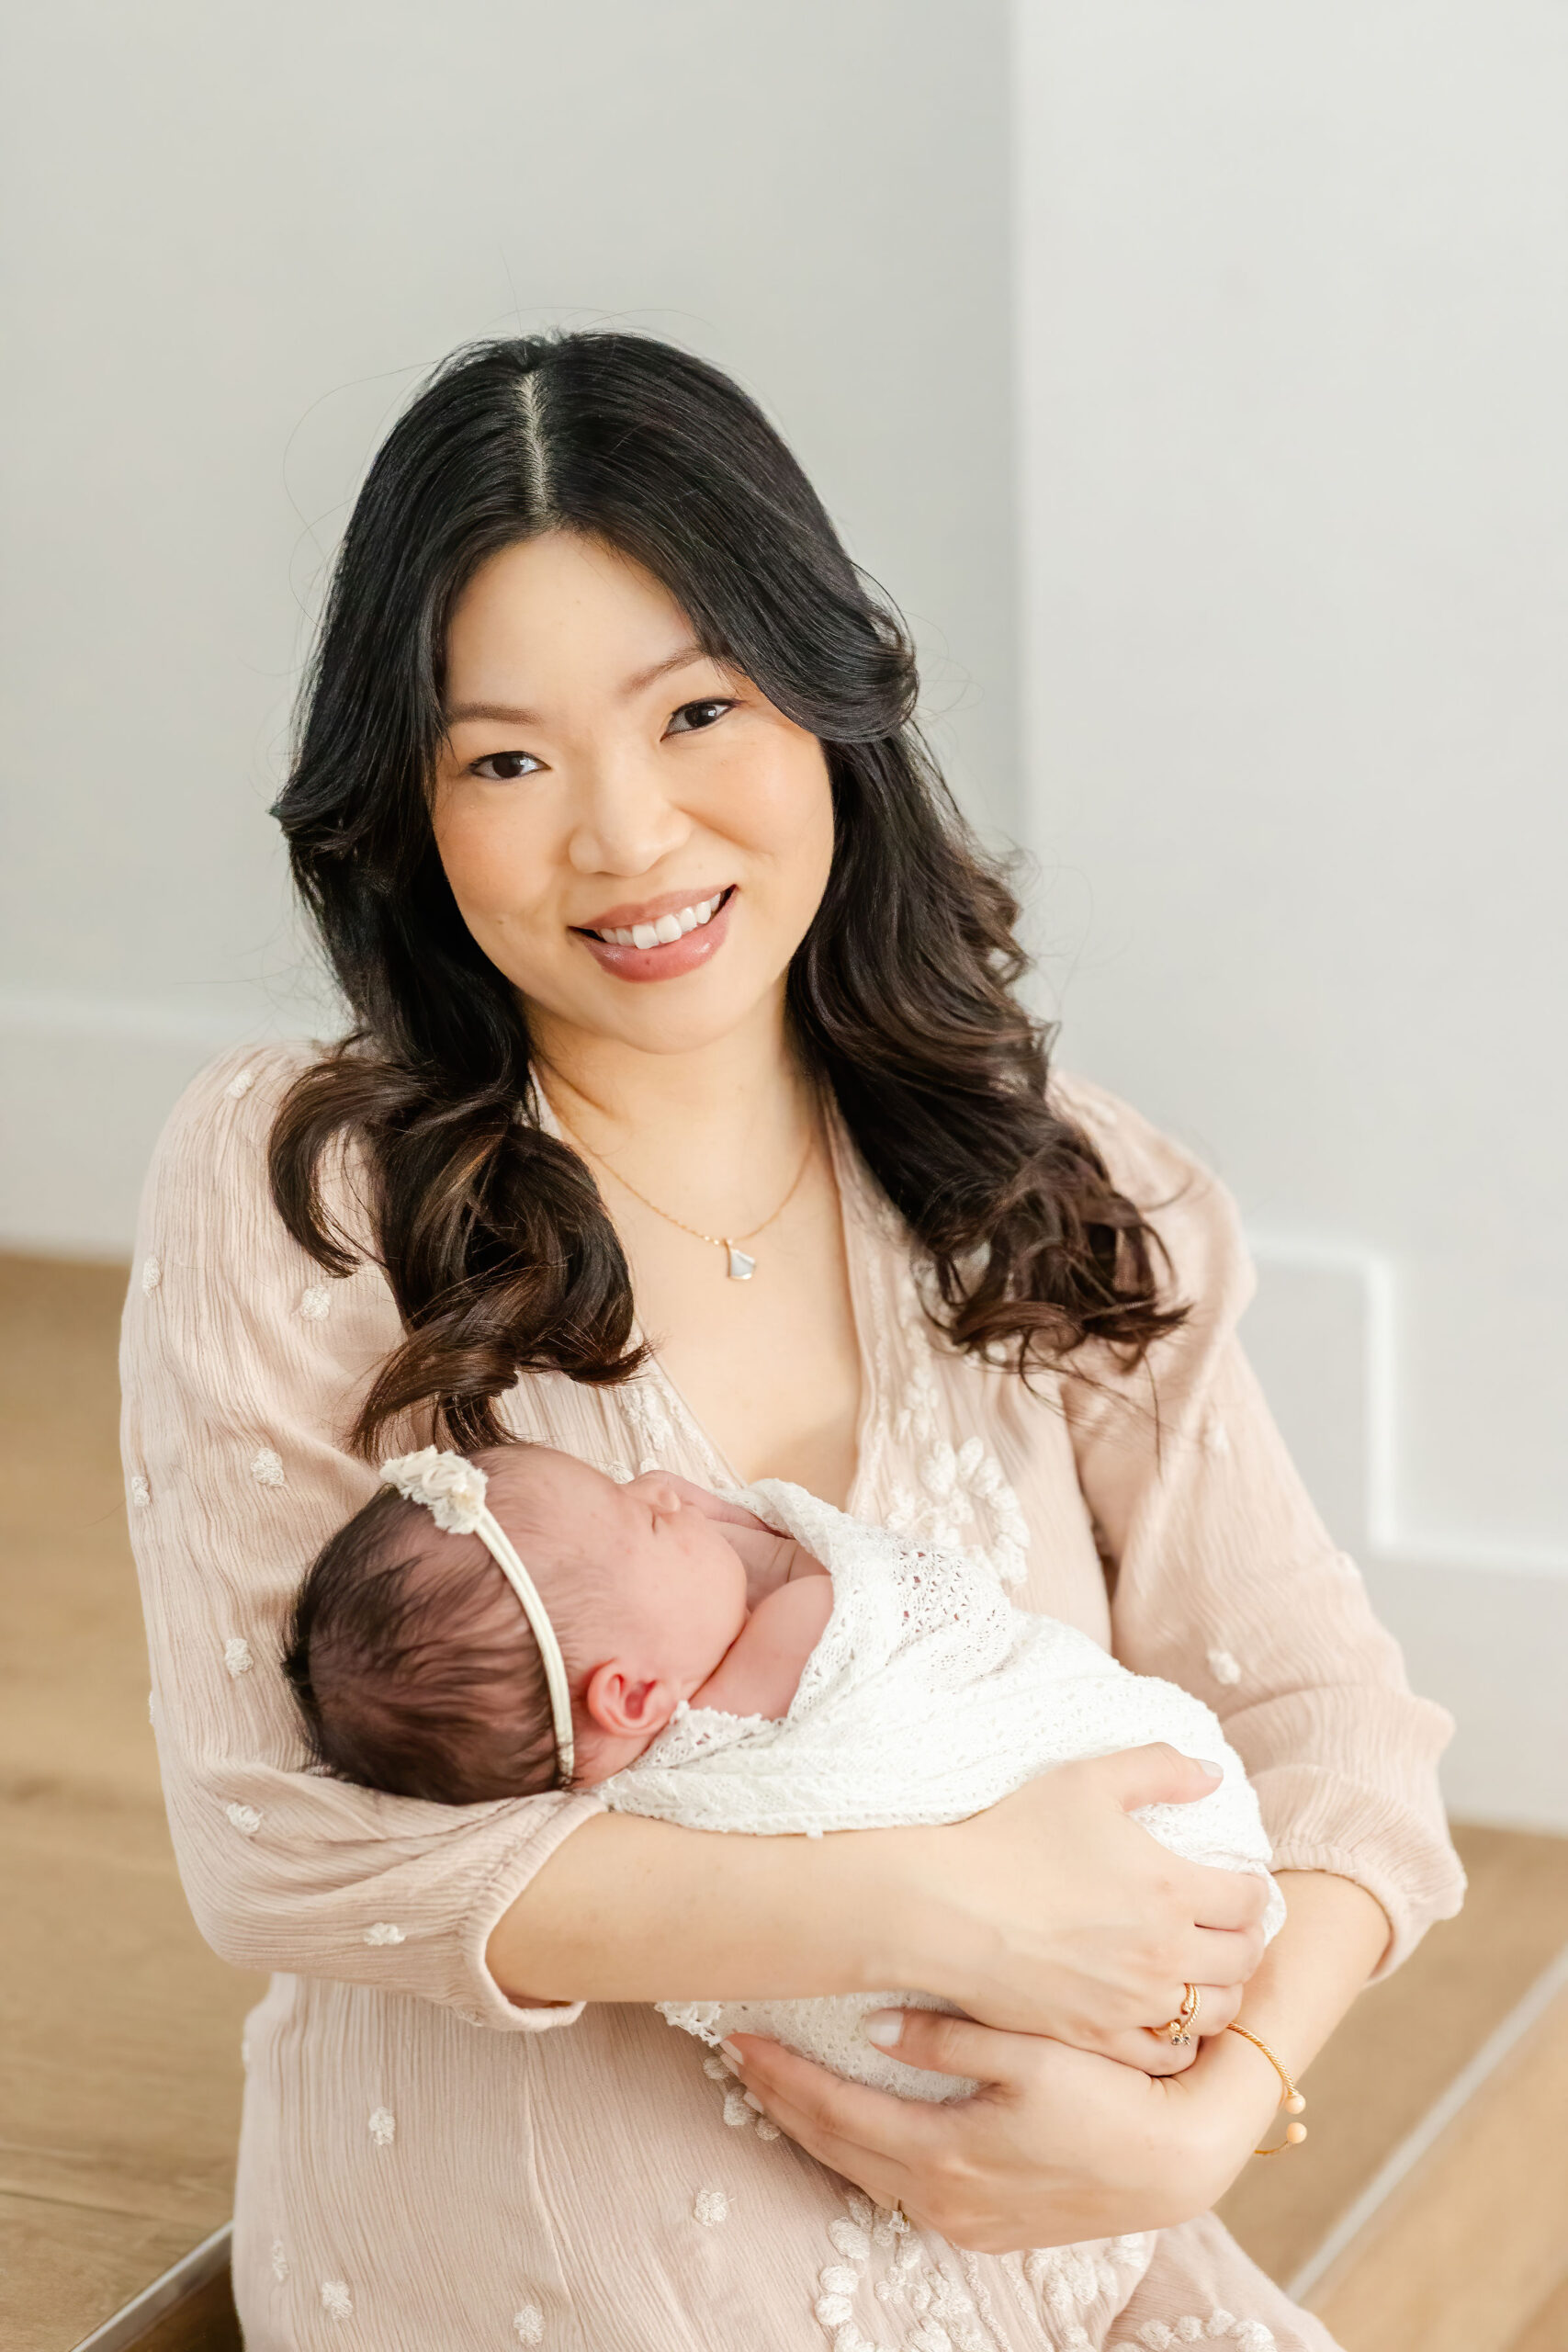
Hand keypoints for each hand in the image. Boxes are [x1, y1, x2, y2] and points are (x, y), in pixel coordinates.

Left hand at [726, 2008, 1281, 2253]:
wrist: (1174, 2164)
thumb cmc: (1110, 2098)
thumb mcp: (1032, 2053)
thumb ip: (949, 2039)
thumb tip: (875, 2026)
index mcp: (943, 2156)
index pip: (836, 2111)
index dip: (784, 2074)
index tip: (742, 2038)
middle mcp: (940, 2199)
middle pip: (836, 2147)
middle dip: (784, 2100)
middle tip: (742, 2056)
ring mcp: (960, 2220)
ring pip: (862, 2172)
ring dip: (817, 2127)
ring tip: (779, 2086)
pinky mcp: (983, 2225)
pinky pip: (896, 2187)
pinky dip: (861, 2151)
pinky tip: (851, 2124)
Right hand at [905, 1745, 1269, 2060]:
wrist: (947, 1909)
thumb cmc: (1013, 1838)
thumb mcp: (1087, 1781)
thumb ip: (1158, 1768)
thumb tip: (1213, 1773)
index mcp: (1172, 1889)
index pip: (1250, 1901)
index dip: (1254, 1891)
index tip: (1241, 1886)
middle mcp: (1165, 1954)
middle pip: (1244, 1960)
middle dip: (1246, 1940)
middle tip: (1230, 1929)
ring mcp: (1134, 2004)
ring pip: (1216, 2013)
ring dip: (1221, 1991)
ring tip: (1205, 1973)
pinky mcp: (1099, 2037)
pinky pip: (1167, 2055)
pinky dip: (1181, 2040)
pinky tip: (1168, 2017)